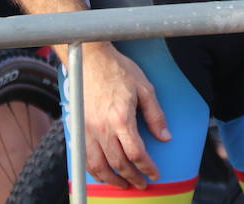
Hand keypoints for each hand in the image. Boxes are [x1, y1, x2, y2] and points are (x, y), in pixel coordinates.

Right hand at [77, 43, 170, 189]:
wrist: (90, 58)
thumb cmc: (117, 69)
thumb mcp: (145, 88)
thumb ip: (155, 115)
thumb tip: (164, 137)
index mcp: (121, 118)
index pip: (136, 153)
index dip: (147, 167)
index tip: (154, 174)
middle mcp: (102, 127)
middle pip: (118, 163)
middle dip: (132, 178)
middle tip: (141, 184)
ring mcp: (88, 129)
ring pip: (98, 166)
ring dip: (112, 180)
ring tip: (123, 184)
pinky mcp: (79, 128)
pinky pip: (84, 157)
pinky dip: (94, 170)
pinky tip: (103, 173)